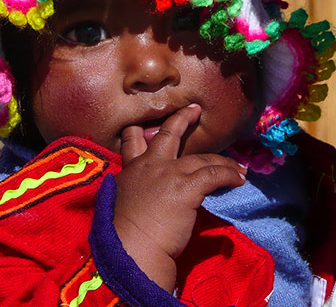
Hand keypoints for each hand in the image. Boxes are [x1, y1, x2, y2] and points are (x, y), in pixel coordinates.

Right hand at [114, 104, 246, 291]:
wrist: (128, 248)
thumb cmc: (120, 232)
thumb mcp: (118, 202)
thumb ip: (133, 191)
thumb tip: (145, 195)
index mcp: (132, 169)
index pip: (132, 141)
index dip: (141, 131)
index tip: (148, 125)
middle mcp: (150, 165)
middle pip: (168, 133)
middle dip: (182, 119)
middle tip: (194, 110)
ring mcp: (169, 173)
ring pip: (201, 158)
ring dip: (222, 160)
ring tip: (237, 165)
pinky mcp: (186, 187)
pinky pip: (214, 174)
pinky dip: (229, 174)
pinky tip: (239, 178)